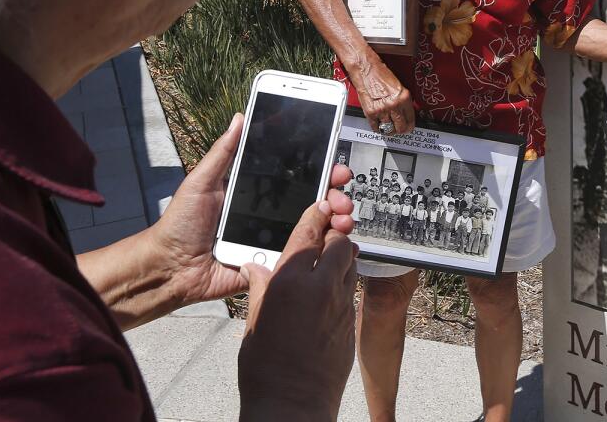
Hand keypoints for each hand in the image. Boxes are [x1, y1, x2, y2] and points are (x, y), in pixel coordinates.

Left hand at [146, 114, 355, 309]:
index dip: (320, 170)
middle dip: (336, 196)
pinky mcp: (272, 266)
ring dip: (337, 222)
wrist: (170, 268)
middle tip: (342, 195)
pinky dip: (323, 253)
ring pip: (315, 230)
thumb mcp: (201, 182)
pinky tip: (336, 243)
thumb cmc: (180, 224)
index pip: (296, 177)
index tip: (335, 164)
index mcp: (257, 193)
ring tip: (343, 219)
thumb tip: (239, 117)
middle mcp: (271, 215)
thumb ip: (223, 153)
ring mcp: (274, 241)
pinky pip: (301, 259)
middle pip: (314, 203)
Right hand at [238, 201, 358, 421]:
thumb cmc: (265, 368)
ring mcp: (341, 304)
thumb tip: (256, 267)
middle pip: (340, 242)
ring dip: (342, 257)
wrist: (293, 405)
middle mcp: (321, 287)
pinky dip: (344, 282)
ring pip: (351, 264)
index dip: (316, 215)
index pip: (310, 233)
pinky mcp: (352, 321)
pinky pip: (351, 290)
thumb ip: (261, 287)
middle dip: (334, 235)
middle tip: (325, 235)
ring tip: (328, 260)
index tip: (320, 204)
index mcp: (291, 282)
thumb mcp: (254, 321)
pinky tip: (330, 291)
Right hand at [347, 53, 414, 134]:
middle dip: (400, 130)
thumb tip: (406, 115)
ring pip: (388, 129)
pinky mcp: (370, 112)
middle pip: (400, 128)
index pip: (410, 120)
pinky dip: (378, 128)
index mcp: (404, 98)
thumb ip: (403, 102)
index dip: (410, 126)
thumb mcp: (398, 87)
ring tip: (388, 126)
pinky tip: (379, 124)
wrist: (366, 69)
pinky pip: (376, 127)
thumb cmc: (380, 74)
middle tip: (399, 129)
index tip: (408, 128)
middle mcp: (394, 105)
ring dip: (388, 129)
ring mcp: (382, 109)